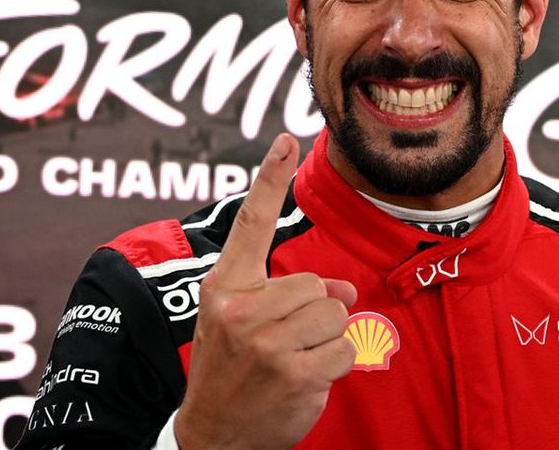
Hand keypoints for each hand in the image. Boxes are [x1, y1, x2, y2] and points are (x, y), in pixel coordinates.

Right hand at [174, 134, 357, 449]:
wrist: (213, 435)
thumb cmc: (230, 371)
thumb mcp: (237, 322)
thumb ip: (283, 294)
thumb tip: (344, 292)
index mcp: (224, 287)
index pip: (251, 223)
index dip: (270, 178)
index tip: (286, 139)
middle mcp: (242, 309)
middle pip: (316, 284)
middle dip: (316, 312)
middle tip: (286, 342)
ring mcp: (266, 343)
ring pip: (335, 314)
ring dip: (327, 339)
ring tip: (294, 361)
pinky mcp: (294, 373)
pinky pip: (345, 349)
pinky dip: (337, 365)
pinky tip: (306, 380)